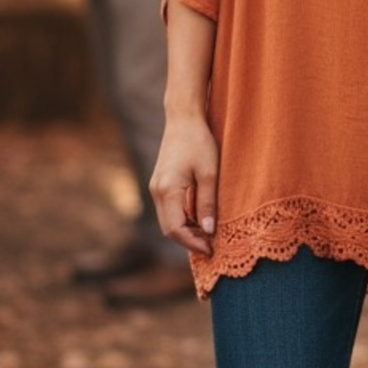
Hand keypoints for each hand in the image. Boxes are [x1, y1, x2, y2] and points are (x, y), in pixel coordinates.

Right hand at [150, 113, 219, 256]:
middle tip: (212, 245)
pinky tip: (199, 218)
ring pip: (167, 220)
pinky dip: (182, 218)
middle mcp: (156, 191)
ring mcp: (156, 187)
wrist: (183, 118)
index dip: (193, 243)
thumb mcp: (209, 173)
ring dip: (186, 230)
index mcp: (167, 190)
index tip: (212, 249)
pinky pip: (168, 209)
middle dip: (189, 240)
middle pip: (169, 228)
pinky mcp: (160, 183)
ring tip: (208, 233)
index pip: (175, 229)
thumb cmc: (199, 142)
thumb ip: (207, 203)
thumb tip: (208, 232)